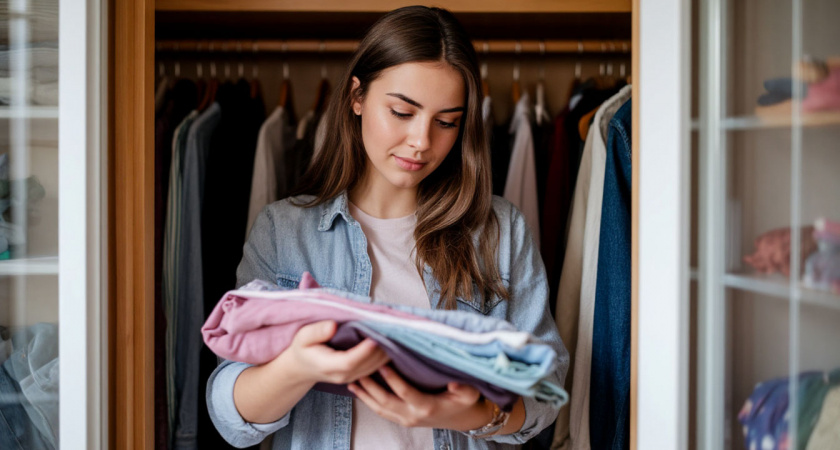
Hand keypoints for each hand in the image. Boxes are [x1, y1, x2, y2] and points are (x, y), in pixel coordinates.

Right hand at [280, 320, 389, 384]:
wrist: (302, 367)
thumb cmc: (303, 348)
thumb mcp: (302, 337)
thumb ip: (316, 332)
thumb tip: (332, 326)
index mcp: (328, 366)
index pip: (349, 361)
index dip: (363, 351)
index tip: (375, 337)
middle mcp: (342, 375)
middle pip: (367, 365)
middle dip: (380, 349)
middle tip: (392, 330)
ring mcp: (351, 378)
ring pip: (374, 368)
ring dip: (386, 353)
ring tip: (396, 334)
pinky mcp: (358, 375)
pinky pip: (375, 368)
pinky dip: (384, 356)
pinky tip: (392, 343)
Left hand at [347, 365, 488, 430]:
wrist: (464, 419)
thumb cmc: (466, 401)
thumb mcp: (469, 392)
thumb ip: (462, 387)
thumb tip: (453, 382)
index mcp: (427, 406)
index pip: (405, 392)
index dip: (393, 379)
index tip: (382, 365)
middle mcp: (413, 415)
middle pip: (386, 401)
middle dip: (370, 386)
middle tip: (358, 370)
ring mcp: (406, 419)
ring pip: (380, 408)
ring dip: (365, 394)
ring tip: (352, 380)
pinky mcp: (402, 420)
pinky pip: (381, 411)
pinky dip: (368, 401)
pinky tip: (359, 390)